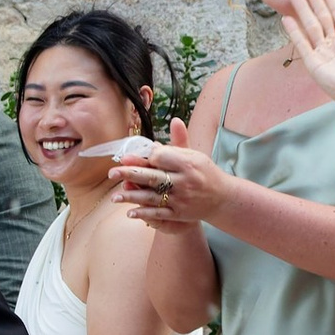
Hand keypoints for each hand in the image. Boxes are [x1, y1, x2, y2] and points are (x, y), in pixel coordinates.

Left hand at [108, 118, 222, 235]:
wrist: (223, 198)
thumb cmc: (204, 172)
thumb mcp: (195, 154)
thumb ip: (179, 142)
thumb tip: (174, 120)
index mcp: (188, 164)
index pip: (160, 158)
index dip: (145, 157)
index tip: (130, 157)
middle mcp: (184, 182)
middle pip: (153, 177)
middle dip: (130, 174)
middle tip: (111, 172)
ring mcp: (181, 199)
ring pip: (152, 197)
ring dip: (132, 196)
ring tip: (114, 196)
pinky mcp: (180, 214)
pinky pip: (159, 214)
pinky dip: (144, 214)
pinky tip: (130, 213)